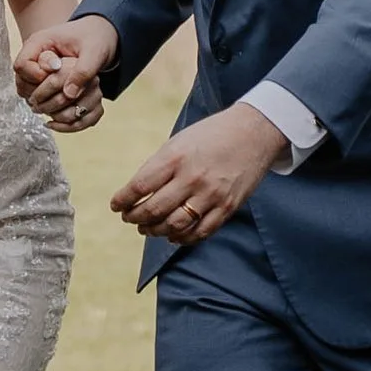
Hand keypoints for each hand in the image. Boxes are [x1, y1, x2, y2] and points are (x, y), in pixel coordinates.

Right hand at [17, 17, 117, 128]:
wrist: (99, 37)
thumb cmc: (95, 38)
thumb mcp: (94, 52)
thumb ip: (82, 71)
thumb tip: (69, 94)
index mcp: (39, 42)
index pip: (22, 65)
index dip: (37, 75)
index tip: (57, 72)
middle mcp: (33, 57)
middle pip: (21, 82)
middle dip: (41, 91)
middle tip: (64, 89)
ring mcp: (35, 70)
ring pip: (27, 92)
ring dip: (44, 100)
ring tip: (66, 94)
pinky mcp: (41, 81)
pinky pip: (36, 97)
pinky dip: (49, 102)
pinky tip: (66, 98)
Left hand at [111, 104, 282, 243]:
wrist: (254, 132)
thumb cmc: (211, 135)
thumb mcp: (179, 142)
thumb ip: (159, 167)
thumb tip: (136, 193)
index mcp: (175, 157)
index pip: (139, 187)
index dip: (122, 201)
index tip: (116, 206)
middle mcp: (192, 178)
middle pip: (153, 210)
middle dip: (135, 218)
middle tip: (130, 218)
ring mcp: (211, 195)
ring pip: (174, 226)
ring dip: (155, 231)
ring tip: (147, 228)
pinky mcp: (227, 207)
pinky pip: (200, 232)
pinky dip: (182, 238)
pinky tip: (173, 235)